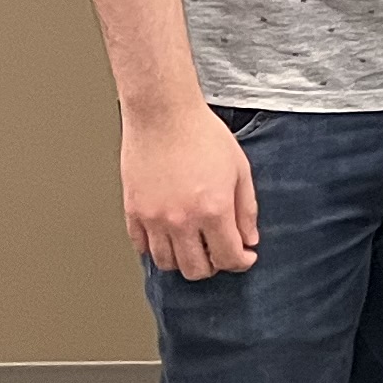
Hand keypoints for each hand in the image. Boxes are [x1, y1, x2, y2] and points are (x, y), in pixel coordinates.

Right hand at [123, 100, 260, 277]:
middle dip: (214, 266)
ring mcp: (154, 218)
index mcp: (213, 209)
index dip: (242, 261)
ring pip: (167, 264)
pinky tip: (168, 236)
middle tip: (219, 252)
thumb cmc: (202, 134)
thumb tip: (249, 240)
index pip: (229, 258)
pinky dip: (156, 248)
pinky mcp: (133, 211)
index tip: (245, 256)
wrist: (164, 113)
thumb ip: (246, 209)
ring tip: (193, 246)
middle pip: (197, 270)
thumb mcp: (239, 169)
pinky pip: (141, 247)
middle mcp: (181, 220)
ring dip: (184, 261)